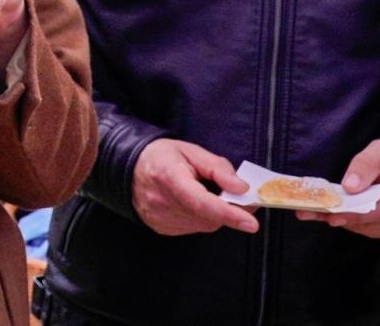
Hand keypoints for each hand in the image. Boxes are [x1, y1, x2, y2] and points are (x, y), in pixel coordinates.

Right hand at [131, 138, 256, 235]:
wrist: (127, 168)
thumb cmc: (161, 156)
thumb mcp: (191, 151)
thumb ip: (218, 168)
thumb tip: (242, 188)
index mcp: (168, 176)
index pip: (201, 202)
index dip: (227, 213)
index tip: (251, 223)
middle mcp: (161, 202)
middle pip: (206, 216)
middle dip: (229, 210)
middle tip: (241, 197)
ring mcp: (159, 218)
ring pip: (202, 225)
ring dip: (216, 215)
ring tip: (211, 195)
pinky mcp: (161, 228)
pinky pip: (192, 228)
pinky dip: (202, 218)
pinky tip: (195, 204)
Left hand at [295, 138, 379, 237]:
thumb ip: (365, 165)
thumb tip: (350, 185)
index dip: (354, 214)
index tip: (332, 215)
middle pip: (370, 221)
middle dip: (340, 216)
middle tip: (311, 211)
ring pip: (366, 228)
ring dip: (343, 220)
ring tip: (319, 210)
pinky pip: (368, 230)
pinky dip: (351, 222)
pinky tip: (337, 212)